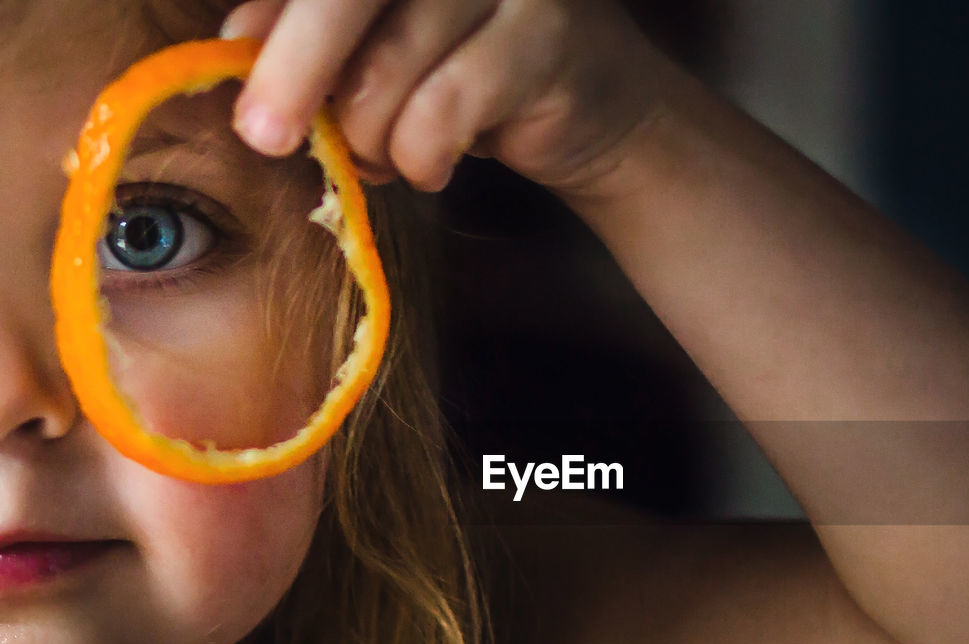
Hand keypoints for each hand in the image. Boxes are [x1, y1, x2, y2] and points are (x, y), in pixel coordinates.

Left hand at [220, 0, 672, 193]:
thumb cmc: (475, 73)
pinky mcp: (547, 35)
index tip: (232, 57)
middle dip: (295, 69)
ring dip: (373, 138)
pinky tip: (435, 168)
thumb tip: (236, 40)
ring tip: (389, 158)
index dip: (277, 16)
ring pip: (389, 68)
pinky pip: (443, 111)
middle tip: (264, 136)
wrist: (602, 113)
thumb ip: (315, 35)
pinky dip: (423, 157)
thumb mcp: (385, 50)